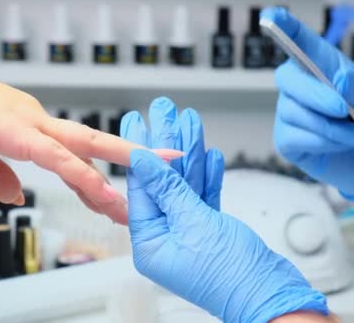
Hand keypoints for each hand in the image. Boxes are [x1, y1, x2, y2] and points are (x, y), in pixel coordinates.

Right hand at [0, 54, 181, 223]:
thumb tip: (16, 195)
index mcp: (26, 127)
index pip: (70, 156)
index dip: (95, 176)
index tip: (113, 193)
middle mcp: (37, 122)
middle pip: (91, 147)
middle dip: (129, 162)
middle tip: (163, 173)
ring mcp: (31, 124)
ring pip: (86, 149)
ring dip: (118, 172)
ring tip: (148, 191)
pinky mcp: (17, 132)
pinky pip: (57, 158)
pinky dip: (83, 176)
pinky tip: (104, 192)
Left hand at [121, 97, 327, 321]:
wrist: (272, 297)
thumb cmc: (231, 275)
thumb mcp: (192, 222)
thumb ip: (168, 188)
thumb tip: (141, 161)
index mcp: (149, 242)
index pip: (140, 187)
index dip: (140, 152)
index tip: (137, 123)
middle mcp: (165, 237)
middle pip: (162, 181)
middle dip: (166, 145)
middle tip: (164, 112)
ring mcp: (188, 233)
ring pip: (185, 185)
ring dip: (188, 154)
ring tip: (188, 122)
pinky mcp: (210, 231)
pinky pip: (202, 197)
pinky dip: (206, 176)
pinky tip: (207, 154)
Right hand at [264, 7, 353, 198]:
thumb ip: (353, 85)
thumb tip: (337, 81)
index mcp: (321, 66)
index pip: (299, 42)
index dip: (284, 28)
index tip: (273, 16)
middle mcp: (299, 86)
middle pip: (288, 78)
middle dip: (315, 94)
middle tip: (344, 109)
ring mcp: (288, 112)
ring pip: (296, 113)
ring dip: (331, 127)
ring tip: (352, 134)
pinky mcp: (285, 139)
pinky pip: (297, 137)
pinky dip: (323, 142)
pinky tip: (336, 143)